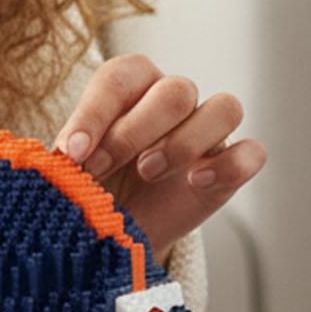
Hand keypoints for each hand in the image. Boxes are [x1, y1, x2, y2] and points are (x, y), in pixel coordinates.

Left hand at [50, 54, 265, 268]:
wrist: (114, 234)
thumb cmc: (90, 189)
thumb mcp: (71, 171)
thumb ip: (70, 156)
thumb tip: (59, 156)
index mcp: (130, 86)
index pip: (121, 76)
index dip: (96, 112)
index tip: (72, 151)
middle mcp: (173, 99)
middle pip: (175, 90)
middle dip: (133, 131)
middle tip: (100, 169)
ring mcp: (207, 131)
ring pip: (224, 108)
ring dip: (183, 141)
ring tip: (147, 172)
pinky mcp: (229, 166)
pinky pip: (251, 152)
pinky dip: (229, 163)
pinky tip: (197, 181)